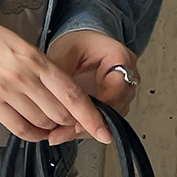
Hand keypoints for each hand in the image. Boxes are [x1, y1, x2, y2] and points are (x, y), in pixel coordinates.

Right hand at [0, 16, 111, 144]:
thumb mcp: (25, 47)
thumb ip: (46, 70)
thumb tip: (66, 97)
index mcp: (36, 59)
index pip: (72, 94)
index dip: (91, 116)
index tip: (103, 130)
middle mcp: (23, 76)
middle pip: (59, 113)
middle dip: (68, 122)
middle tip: (69, 121)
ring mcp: (6, 91)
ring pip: (42, 122)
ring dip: (50, 128)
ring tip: (49, 122)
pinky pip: (19, 129)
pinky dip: (32, 135)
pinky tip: (35, 131)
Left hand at [44, 29, 138, 143]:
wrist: (84, 41)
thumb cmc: (77, 42)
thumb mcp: (65, 52)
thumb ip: (60, 74)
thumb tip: (49, 100)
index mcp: (120, 58)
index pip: (114, 92)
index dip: (95, 111)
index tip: (75, 122)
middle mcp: (127, 77)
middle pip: (113, 110)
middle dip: (87, 126)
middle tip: (62, 134)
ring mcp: (122, 92)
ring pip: (108, 119)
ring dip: (83, 130)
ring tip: (58, 135)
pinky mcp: (111, 103)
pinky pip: (101, 119)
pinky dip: (82, 127)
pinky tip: (63, 132)